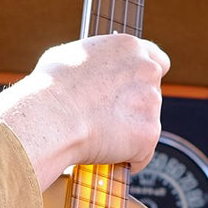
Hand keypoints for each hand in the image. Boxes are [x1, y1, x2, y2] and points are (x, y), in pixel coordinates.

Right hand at [0, 33, 169, 189]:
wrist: (50, 118)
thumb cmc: (49, 89)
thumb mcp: (69, 57)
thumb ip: (93, 62)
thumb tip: (87, 72)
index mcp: (128, 47)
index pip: (158, 61)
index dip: (142, 82)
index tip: (132, 94)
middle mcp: (146, 70)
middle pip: (151, 96)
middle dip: (132, 110)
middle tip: (103, 122)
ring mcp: (151, 102)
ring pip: (145, 126)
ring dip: (127, 135)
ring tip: (97, 139)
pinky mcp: (148, 134)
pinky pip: (141, 154)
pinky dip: (126, 159)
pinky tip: (104, 156)